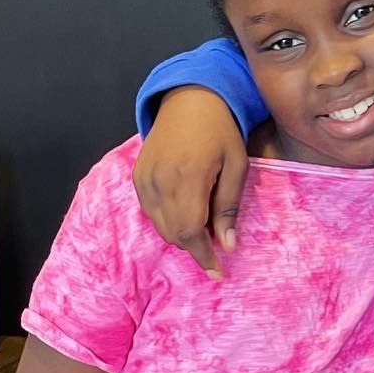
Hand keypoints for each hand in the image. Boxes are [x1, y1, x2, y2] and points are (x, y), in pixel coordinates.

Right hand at [132, 86, 247, 276]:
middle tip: (216, 241)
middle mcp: (160, 180)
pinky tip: (185, 207)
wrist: (189, 99)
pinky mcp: (136, 176)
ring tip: (204, 219)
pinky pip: (150, 211)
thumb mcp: (237, 165)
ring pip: (160, 225)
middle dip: (195, 245)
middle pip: (173, 233)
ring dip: (182, 233)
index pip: (190, 231)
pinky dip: (167, 219)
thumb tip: (227, 246)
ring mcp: (144, 178)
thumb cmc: (221, 131)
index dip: (202, 256)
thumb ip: (229, 207)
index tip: (217, 273)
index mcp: (188, 177)